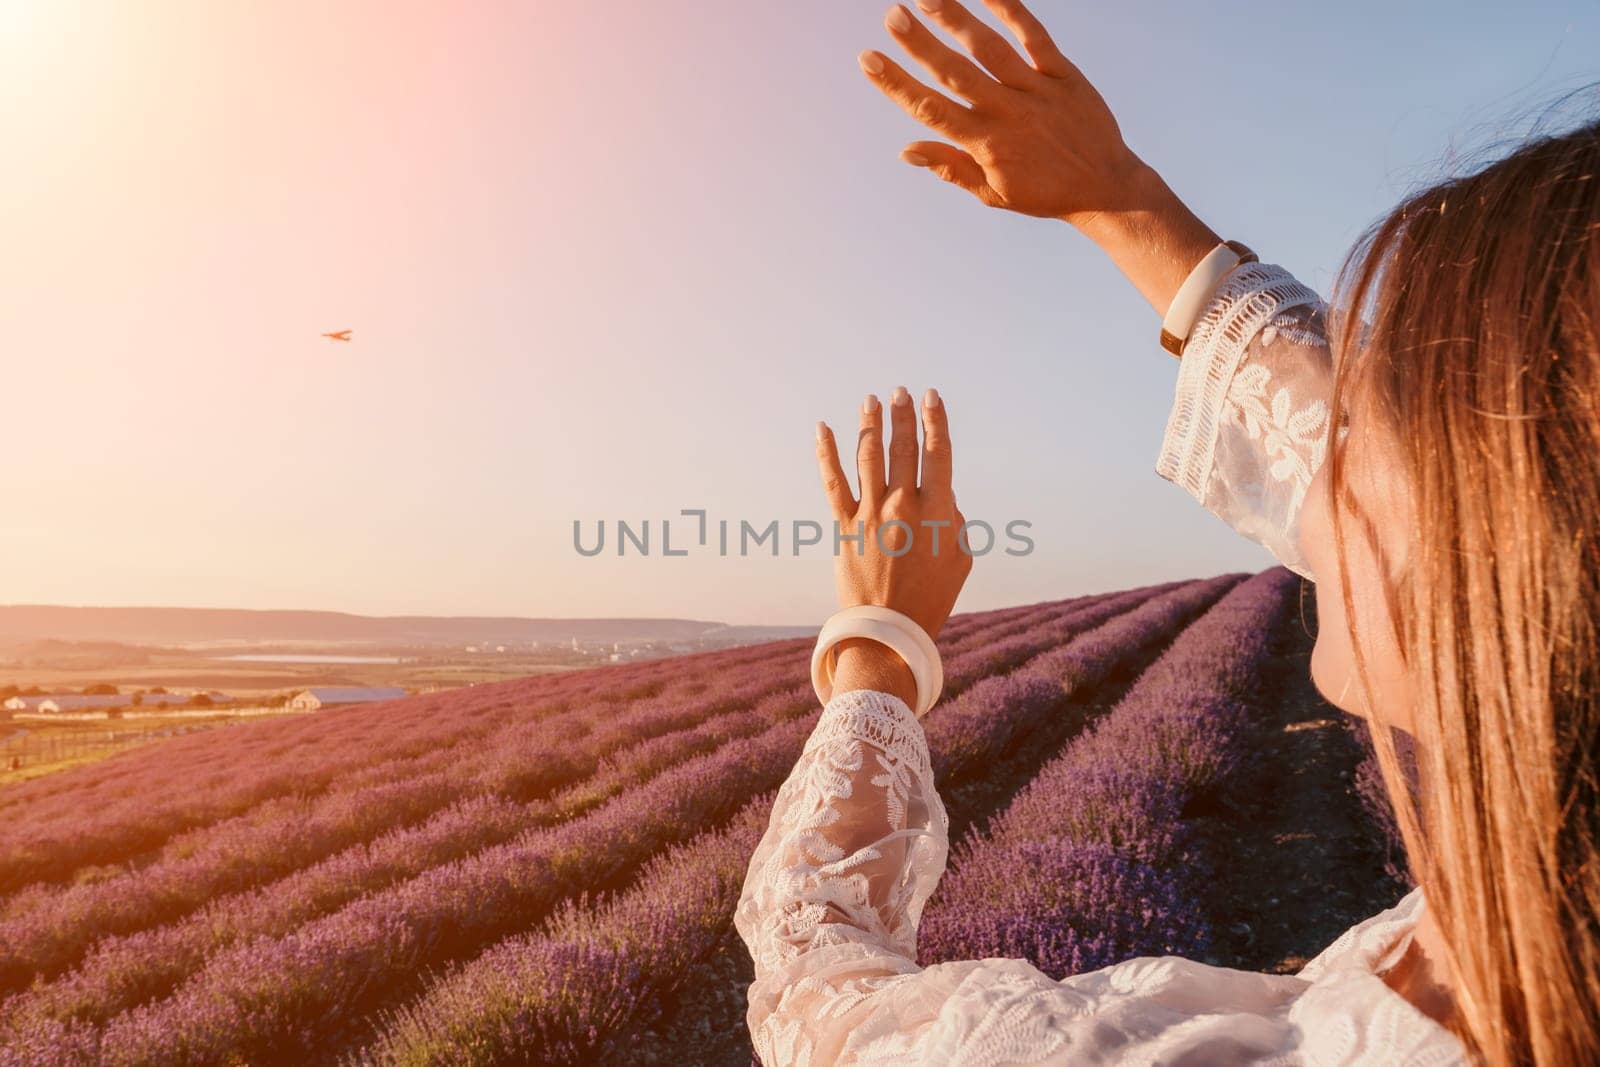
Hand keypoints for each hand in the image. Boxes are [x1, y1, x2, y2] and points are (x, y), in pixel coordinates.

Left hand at [816, 387, 972, 708]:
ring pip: (869, 456)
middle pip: (903, 448)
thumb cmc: (931, 598)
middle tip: (899, 392)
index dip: (936, 421)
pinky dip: (825, 453)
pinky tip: (822, 428)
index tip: (931, 396)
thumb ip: (955, 521)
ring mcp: (871, 513)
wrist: (890, 630)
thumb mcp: (960, 559)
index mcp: (938, 511)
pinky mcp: (845, 526)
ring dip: (870, 425)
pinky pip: (832, 482)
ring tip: (871, 401)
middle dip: (902, 415)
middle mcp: (904, 505)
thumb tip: (943, 497)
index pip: (938, 453)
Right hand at [859, 0, 1222, 317]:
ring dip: (957, 20)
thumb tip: (906, 150)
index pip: (930, 109)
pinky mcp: (1063, 74)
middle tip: (892, 15)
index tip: (869, 60)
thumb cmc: (1044, 193)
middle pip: (954, 73)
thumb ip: (951, 167)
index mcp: (985, 144)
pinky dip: (1012, 11)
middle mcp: (1006, 113)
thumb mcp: (993, 193)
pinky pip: (1034, 36)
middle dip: (920, 44)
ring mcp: (1035, 90)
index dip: (896, 84)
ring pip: (989, 48)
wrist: (1106, 188)